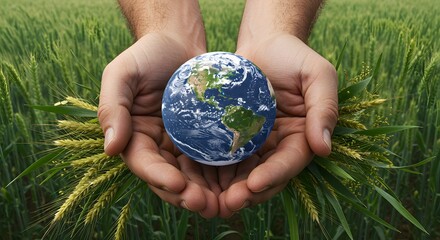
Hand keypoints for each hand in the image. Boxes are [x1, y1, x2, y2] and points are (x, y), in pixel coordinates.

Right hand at [98, 33, 219, 217]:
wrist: (178, 41)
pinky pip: (211, 160)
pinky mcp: (203, 138)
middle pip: (169, 178)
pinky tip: (237, 183)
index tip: (177, 184)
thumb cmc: (148, 54)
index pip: (143, 163)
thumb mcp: (122, 74)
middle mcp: (157, 145)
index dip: (158, 177)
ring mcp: (182, 143)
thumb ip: (112, 108)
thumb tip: (110, 149)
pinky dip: (222, 175)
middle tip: (205, 203)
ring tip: (223, 203)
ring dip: (205, 192)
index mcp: (134, 136)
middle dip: (185, 194)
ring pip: (192, 176)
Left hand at [218, 34, 337, 216]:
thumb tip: (323, 148)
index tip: (254, 184)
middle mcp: (278, 145)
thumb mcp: (317, 75)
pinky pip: (224, 157)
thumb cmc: (292, 56)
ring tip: (211, 199)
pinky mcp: (233, 136)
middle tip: (229, 201)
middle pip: (265, 176)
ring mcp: (255, 143)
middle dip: (249, 192)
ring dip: (229, 189)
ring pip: (243, 173)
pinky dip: (214, 170)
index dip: (274, 176)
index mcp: (301, 136)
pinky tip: (197, 178)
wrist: (263, 44)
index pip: (290, 162)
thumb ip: (324, 108)